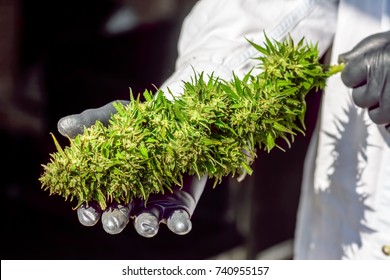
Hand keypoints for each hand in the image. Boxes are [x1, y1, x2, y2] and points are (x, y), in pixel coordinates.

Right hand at [57, 101, 205, 236]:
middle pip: (118, 216)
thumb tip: (63, 126)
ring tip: (146, 224)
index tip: (88, 213)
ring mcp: (155, 202)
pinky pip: (179, 218)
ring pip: (146, 221)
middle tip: (114, 221)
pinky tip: (182, 226)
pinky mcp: (180, 203)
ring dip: (145, 226)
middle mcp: (131, 197)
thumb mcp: (115, 117)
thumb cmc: (138, 121)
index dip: (89, 212)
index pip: (93, 204)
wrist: (176, 119)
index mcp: (109, 183)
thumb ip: (91, 122)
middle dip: (114, 221)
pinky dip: (179, 224)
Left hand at [339, 31, 389, 132]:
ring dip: (385, 108)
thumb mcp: (385, 41)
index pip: (348, 78)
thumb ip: (362, 51)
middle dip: (370, 93)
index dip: (357, 75)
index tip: (371, 69)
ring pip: (376, 116)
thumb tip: (341, 60)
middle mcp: (381, 85)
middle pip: (359, 99)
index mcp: (373, 64)